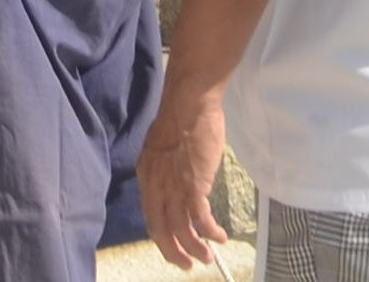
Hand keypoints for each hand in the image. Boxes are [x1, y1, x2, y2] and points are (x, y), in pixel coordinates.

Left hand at [136, 84, 236, 270]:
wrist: (189, 103)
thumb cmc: (180, 119)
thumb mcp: (162, 148)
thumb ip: (165, 170)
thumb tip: (175, 185)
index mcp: (147, 176)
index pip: (151, 216)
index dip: (162, 236)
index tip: (173, 246)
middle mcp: (156, 186)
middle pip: (161, 230)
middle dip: (174, 252)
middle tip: (188, 265)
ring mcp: (174, 188)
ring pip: (182, 231)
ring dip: (195, 249)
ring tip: (208, 258)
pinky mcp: (194, 187)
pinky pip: (201, 220)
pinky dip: (211, 233)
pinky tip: (221, 237)